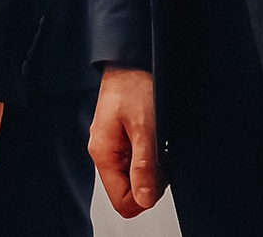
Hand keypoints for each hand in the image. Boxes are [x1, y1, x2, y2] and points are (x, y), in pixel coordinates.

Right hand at [88, 65, 161, 217]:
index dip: (145, 197)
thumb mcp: (144, 128)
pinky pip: (137, 162)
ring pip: (135, 178)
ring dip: (152, 167)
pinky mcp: (122, 141)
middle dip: (151, 181)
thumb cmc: (133, 86)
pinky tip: (154, 137)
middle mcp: (104, 153)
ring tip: (157, 139)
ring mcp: (113, 147)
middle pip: (130, 192)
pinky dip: (150, 156)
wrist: (131, 60)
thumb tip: (145, 200)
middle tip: (160, 152)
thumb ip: (144, 166)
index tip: (159, 176)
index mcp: (102, 154)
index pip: (122, 202)